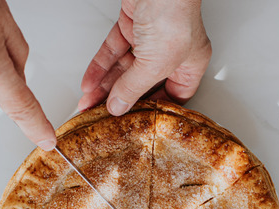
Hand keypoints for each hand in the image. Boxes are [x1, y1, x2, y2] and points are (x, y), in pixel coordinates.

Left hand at [77, 0, 211, 114]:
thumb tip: (118, 106)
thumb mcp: (155, 64)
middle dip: (119, 99)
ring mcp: (151, 37)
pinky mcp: (131, 24)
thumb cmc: (173, 14)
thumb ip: (133, 88)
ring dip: (104, 86)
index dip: (154, 111)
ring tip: (88, 103)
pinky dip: (99, 66)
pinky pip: (112, 51)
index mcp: (190, 63)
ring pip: (124, 68)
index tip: (135, 124)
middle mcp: (172, 50)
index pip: (173, 96)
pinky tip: (89, 83)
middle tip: (102, 116)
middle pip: (142, 83)